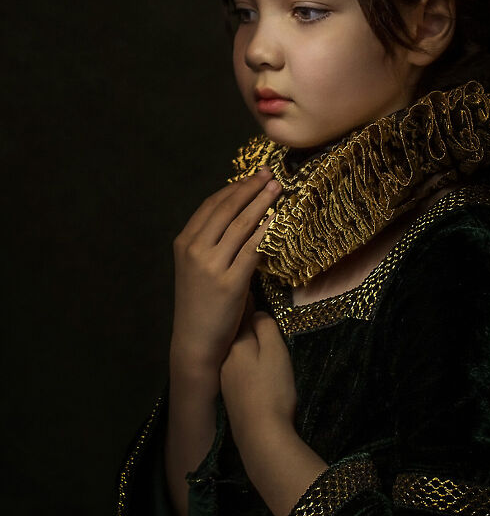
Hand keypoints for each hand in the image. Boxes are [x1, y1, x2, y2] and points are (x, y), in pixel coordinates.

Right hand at [170, 170, 280, 370]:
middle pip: (227, 209)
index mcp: (184, 242)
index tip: (253, 177)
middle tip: (270, 175)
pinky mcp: (230, 283)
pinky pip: (252, 249)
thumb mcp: (195, 265)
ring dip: (262, 202)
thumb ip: (210, 240)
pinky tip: (276, 219)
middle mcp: (195, 250)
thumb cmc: (200, 301)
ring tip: (277, 189)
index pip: (211, 205)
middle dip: (250, 188)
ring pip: (241, 225)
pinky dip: (265, 230)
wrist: (195, 340)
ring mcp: (212, 266)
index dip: (234, 188)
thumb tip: (239, 211)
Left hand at [220, 310, 297, 448]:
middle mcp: (225, 359)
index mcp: (237, 344)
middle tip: (264, 323)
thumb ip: (266, 327)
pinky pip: (237, 372)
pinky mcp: (229, 398)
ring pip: (237, 355)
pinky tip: (256, 376)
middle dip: (248, 329)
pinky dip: (246, 368)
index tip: (258, 298)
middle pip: (239, 336)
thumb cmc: (273, 389)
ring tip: (263, 350)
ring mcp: (224, 380)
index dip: (252, 307)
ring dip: (247, 350)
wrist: (261, 437)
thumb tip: (256, 313)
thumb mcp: (276, 352)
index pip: (244, 316)